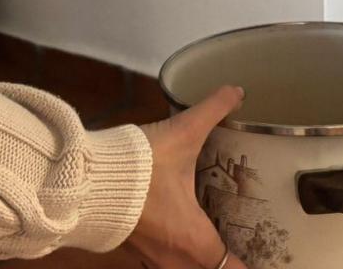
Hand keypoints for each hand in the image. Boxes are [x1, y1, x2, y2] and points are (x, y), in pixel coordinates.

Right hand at [126, 87, 251, 268]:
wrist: (84, 178)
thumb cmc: (141, 166)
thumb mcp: (183, 133)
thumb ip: (214, 110)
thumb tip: (237, 91)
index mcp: (194, 239)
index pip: (230, 267)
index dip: (246, 264)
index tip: (258, 253)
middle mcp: (172, 256)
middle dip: (221, 259)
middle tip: (236, 242)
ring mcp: (147, 255)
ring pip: (179, 267)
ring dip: (193, 258)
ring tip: (207, 238)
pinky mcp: (127, 245)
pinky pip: (157, 258)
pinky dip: (170, 251)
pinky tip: (172, 229)